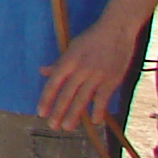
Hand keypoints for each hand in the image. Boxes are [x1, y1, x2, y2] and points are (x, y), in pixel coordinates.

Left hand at [39, 16, 139, 130]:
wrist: (117, 30)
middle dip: (58, 112)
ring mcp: (96, 75)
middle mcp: (80, 70)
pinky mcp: (112, 79)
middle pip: (67, 94)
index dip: (46, 99)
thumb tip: (42, 71)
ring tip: (67, 127)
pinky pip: (103, 98)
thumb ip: (58, 63)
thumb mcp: (71, 47)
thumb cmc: (92, 38)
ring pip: (82, 99)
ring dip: (74, 115)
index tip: (41, 113)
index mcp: (68, 61)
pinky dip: (98, 110)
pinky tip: (94, 121)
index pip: (53, 84)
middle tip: (53, 126)